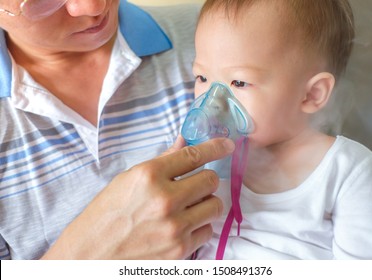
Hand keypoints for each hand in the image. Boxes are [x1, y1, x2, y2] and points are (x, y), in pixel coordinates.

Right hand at [42, 137, 234, 258]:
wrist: (89, 256)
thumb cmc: (105, 216)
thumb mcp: (127, 181)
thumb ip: (160, 162)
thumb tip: (184, 143)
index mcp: (149, 176)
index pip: (194, 155)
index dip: (216, 147)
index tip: (227, 145)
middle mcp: (165, 199)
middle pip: (211, 180)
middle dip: (206, 180)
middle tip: (195, 185)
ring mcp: (174, 227)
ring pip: (215, 206)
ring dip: (205, 204)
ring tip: (187, 208)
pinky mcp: (180, 250)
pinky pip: (208, 231)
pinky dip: (199, 227)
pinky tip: (182, 227)